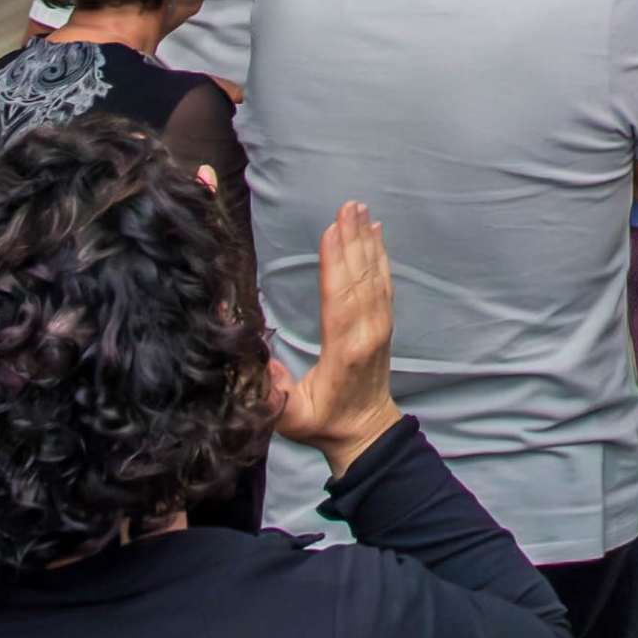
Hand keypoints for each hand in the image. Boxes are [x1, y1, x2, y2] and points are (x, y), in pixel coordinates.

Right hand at [270, 203, 404, 470]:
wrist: (365, 432)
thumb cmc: (323, 424)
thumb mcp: (290, 416)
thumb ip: (272, 391)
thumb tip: (253, 358)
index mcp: (344, 351)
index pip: (339, 300)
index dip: (335, 264)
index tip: (330, 231)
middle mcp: (367, 332)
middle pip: (359, 279)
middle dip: (352, 240)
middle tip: (347, 205)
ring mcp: (379, 326)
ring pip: (374, 276)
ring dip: (366, 241)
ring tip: (359, 209)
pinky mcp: (384, 323)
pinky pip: (383, 282)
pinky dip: (380, 255)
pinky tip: (375, 232)